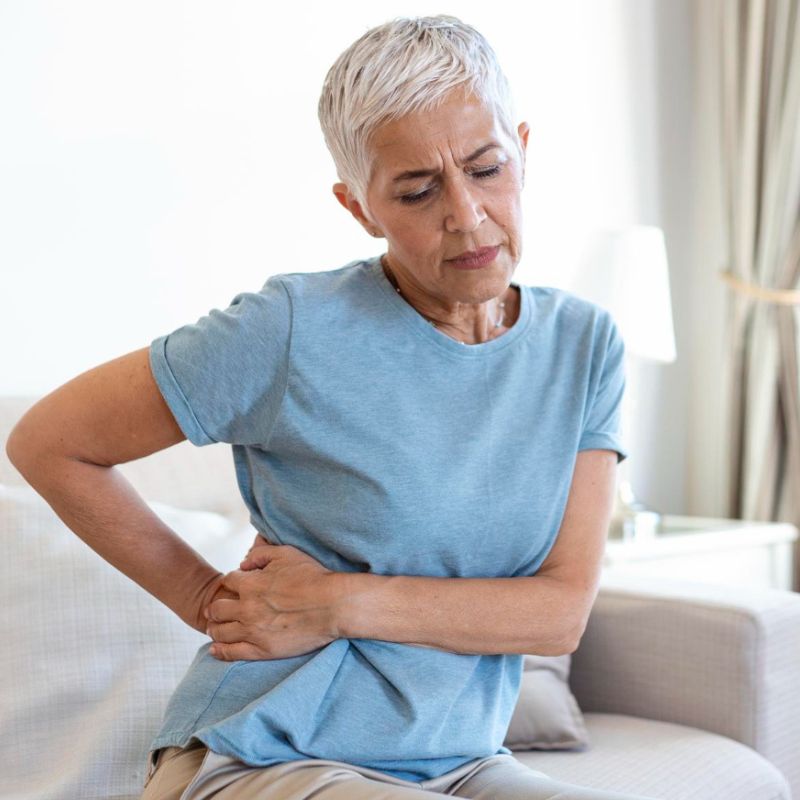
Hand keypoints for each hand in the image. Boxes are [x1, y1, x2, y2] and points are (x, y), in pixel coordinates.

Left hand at [203, 540, 342, 660]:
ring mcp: (253, 631)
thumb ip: (261, 554)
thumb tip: (243, 563)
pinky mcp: (262, 650)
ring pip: (220, 632)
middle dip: (215, 607)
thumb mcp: (286, 554)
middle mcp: (247, 609)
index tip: (235, 586)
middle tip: (216, 610)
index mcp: (251, 585)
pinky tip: (215, 649)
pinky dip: (220, 651)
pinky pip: (232, 653)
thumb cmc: (313, 577)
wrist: (333, 605)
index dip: (231, 582)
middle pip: (217, 609)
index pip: (228, 581)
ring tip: (215, 628)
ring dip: (215, 628)